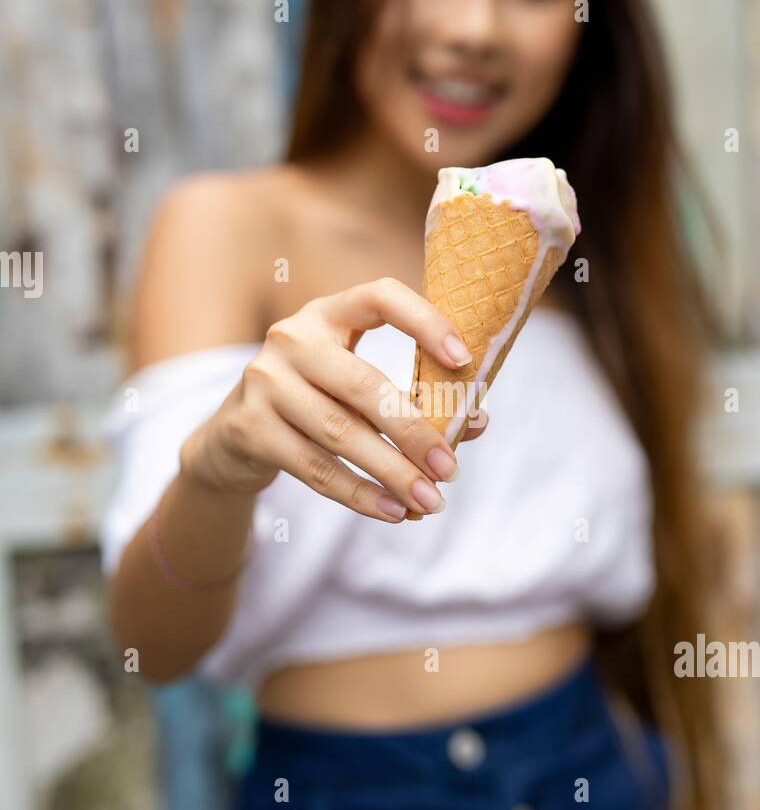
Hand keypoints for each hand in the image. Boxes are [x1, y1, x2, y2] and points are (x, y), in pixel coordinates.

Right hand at [180, 277, 487, 519]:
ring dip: (392, 472)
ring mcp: (264, 381)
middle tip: (450, 469)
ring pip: (341, 433)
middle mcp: (292, 338)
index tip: (464, 360)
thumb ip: (414, 399)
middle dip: (414, 432)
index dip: (425, 322)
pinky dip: (359, 494)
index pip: (380, 297)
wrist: (233, 436)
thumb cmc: (316, 403)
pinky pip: (315, 467)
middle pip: (364, 385)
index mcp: (327, 314)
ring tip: (430, 501)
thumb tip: (477, 423)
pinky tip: (392, 511)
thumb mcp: (357, 390)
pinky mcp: (249, 427)